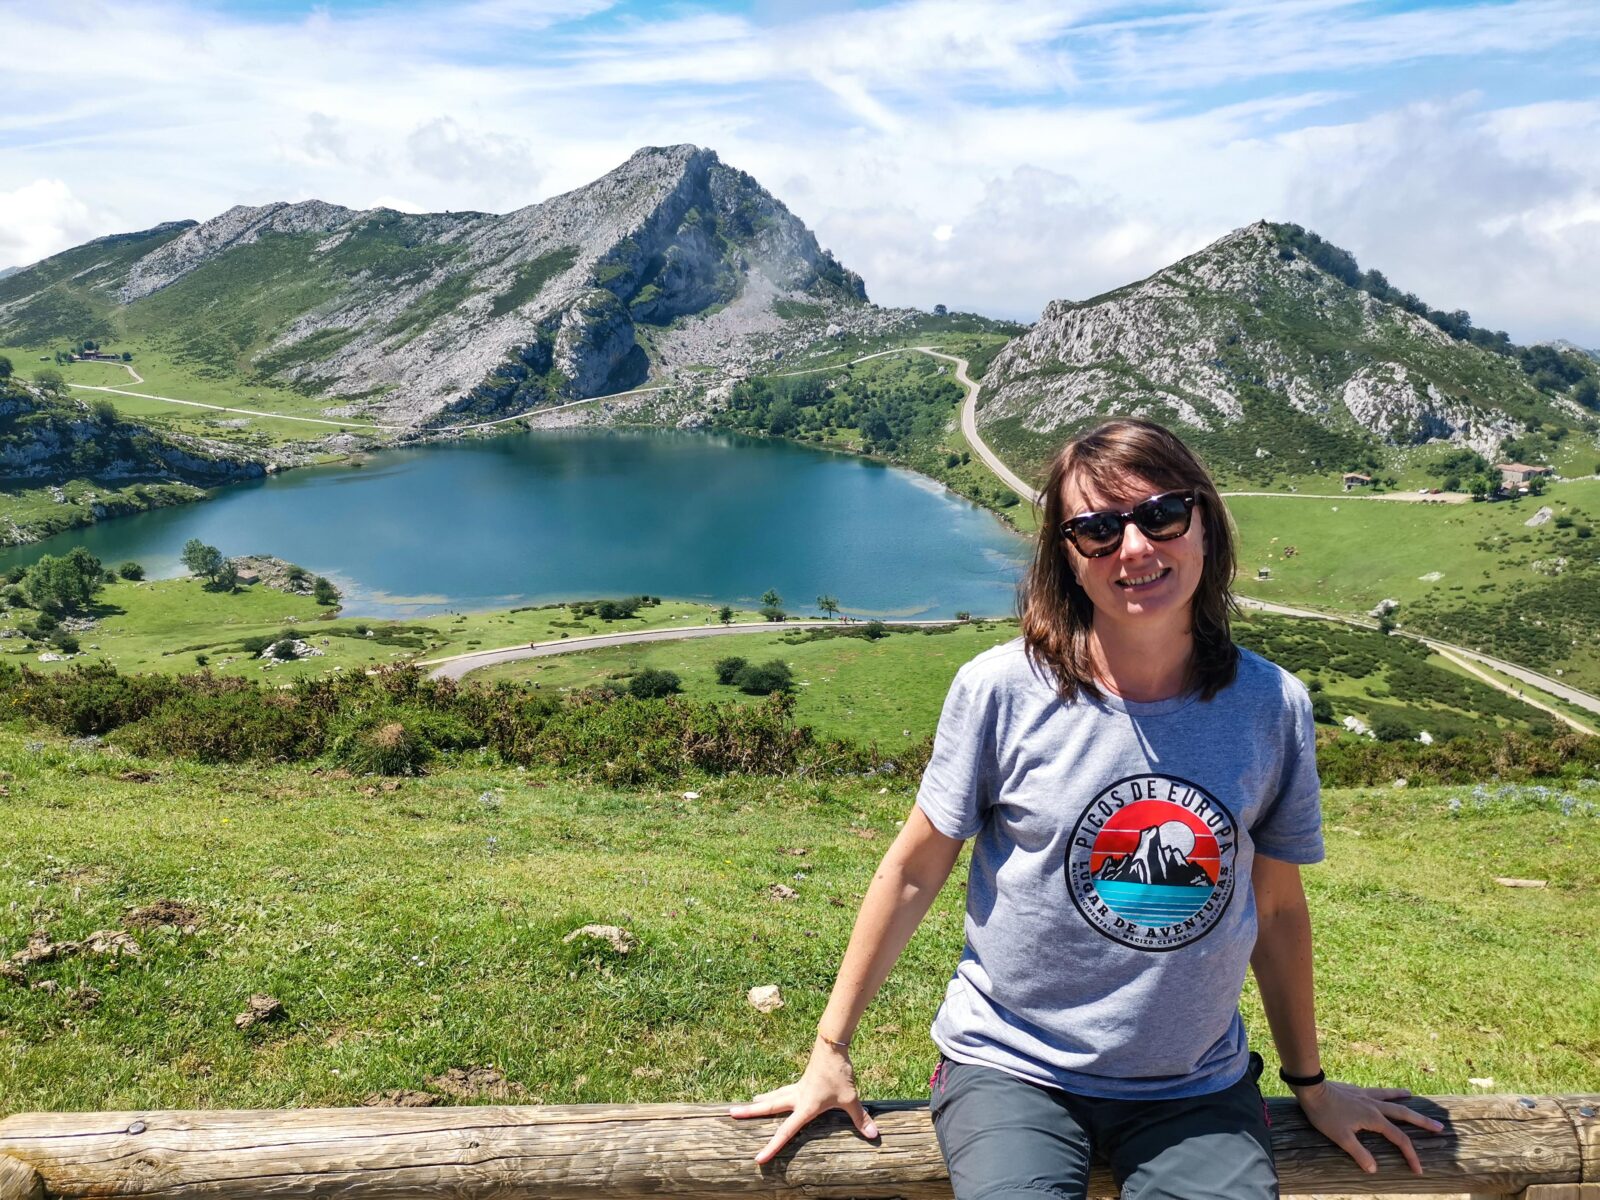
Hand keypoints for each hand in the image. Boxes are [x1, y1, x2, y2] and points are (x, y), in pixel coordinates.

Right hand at [729, 1039, 879, 1163]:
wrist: (832, 1045)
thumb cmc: (839, 1073)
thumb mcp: (851, 1098)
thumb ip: (861, 1118)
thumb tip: (874, 1136)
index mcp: (805, 1106)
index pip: (785, 1131)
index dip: (771, 1147)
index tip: (758, 1159)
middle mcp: (796, 1098)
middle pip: (768, 1108)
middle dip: (749, 1112)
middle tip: (730, 1114)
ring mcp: (797, 1088)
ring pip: (773, 1098)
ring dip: (759, 1103)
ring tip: (745, 1106)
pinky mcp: (801, 1082)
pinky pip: (781, 1092)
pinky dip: (772, 1095)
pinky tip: (770, 1096)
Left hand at [1292, 1079, 1444, 1174]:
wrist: (1311, 1089)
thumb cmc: (1325, 1114)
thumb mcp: (1341, 1138)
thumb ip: (1359, 1153)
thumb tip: (1374, 1170)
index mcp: (1374, 1119)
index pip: (1400, 1139)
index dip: (1411, 1155)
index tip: (1418, 1169)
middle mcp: (1375, 1105)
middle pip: (1404, 1114)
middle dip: (1422, 1121)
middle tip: (1439, 1127)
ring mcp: (1366, 1095)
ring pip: (1390, 1097)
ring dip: (1403, 1098)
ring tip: (1412, 1095)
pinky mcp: (1356, 1090)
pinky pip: (1377, 1091)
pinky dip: (1385, 1091)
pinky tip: (1383, 1091)